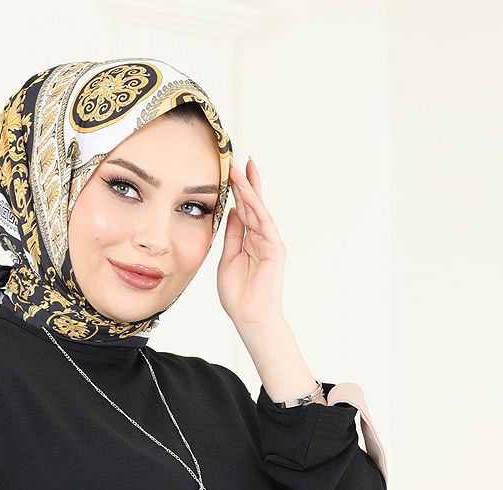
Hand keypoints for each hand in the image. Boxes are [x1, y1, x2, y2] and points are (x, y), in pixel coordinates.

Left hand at [217, 156, 285, 327]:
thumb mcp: (227, 259)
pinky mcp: (275, 247)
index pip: (243, 210)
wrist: (250, 316)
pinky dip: (255, 205)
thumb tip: (233, 212)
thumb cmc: (238, 294)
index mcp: (249, 240)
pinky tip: (247, 190)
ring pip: (258, 209)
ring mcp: (269, 241)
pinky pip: (263, 221)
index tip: (231, 172)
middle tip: (239, 159)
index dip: (238, 192)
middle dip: (246, 182)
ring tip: (240, 167)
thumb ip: (232, 236)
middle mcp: (261, 238)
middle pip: (253, 204)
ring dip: (249, 188)